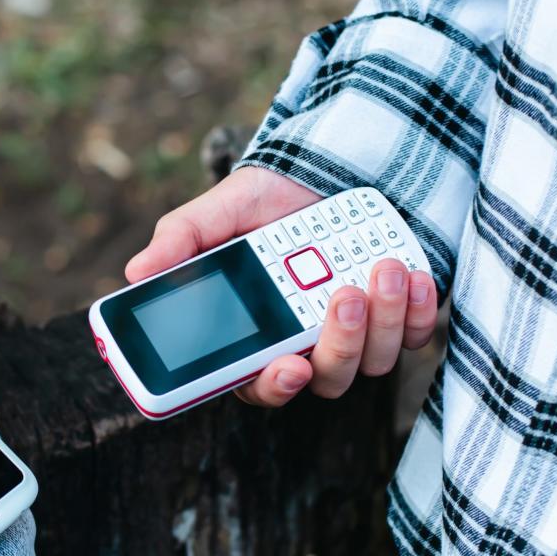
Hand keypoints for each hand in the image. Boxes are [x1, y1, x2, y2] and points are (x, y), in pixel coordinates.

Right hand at [126, 166, 437, 405]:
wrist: (331, 168)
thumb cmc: (267, 201)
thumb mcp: (219, 212)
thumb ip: (182, 240)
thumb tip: (136, 273)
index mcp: (259, 338)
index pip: (261, 385)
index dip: (274, 387)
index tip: (287, 368)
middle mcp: (309, 347)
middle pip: (326, 378)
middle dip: (340, 343)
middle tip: (343, 293)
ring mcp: (360, 337)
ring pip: (375, 360)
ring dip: (384, 319)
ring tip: (383, 266)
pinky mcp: (404, 319)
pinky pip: (419, 336)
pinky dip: (421, 311)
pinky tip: (414, 274)